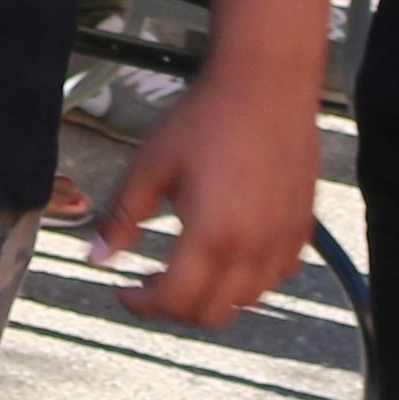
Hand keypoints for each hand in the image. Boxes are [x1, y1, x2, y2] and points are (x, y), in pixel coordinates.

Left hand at [94, 68, 318, 329]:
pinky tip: (228, 253)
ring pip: (245, 302)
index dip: (143, 305)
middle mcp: (253, 249)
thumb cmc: (209, 118)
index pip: (175, 301)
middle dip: (175, 306)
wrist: (266, 86)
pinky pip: (275, 277)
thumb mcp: (151, 166)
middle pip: (211, 314)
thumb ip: (122, 217)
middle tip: (152, 283)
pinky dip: (248, 280)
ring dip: (213, 297)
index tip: (126, 292)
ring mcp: (282, 242)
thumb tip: (96, 256)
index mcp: (212, 236)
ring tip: (188, 269)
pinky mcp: (302, 229)